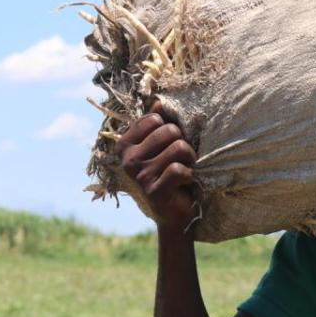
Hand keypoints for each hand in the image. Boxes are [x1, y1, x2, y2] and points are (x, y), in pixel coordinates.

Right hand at [117, 104, 198, 234]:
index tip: (169, 145)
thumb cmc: (169, 175)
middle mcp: (127, 160)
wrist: (175, 214)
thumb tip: (158, 102)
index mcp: (125, 145)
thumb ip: (157, 124)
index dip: (170, 129)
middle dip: (183, 143)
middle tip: (181, 159)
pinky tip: (185, 182)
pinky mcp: (153, 191)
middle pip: (169, 130)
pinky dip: (189, 175)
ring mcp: (139, 176)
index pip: (155, 118)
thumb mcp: (161, 147)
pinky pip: (179, 169)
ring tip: (185, 168)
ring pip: (178, 147)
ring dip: (189, 158)